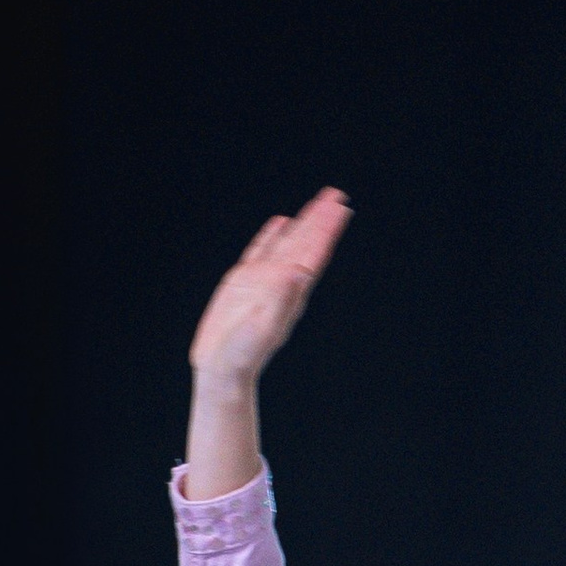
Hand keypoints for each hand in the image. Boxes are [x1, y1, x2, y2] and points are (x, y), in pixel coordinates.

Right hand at [189, 191, 351, 381]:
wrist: (223, 369)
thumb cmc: (242, 355)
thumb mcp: (262, 328)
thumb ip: (281, 300)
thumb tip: (298, 271)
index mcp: (289, 291)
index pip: (313, 253)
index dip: (326, 230)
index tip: (341, 208)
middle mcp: (281, 282)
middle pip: (305, 243)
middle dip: (321, 219)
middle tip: (337, 196)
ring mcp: (263, 280)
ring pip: (287, 242)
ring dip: (303, 223)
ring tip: (318, 203)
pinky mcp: (243, 282)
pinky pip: (262, 250)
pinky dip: (272, 234)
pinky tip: (281, 221)